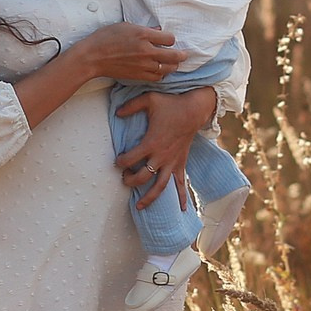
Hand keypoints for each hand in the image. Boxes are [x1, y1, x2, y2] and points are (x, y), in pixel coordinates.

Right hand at [75, 23, 181, 84]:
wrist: (93, 57)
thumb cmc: (106, 38)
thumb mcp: (125, 26)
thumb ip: (145, 29)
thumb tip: (158, 31)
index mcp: (143, 35)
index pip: (170, 39)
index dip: (170, 39)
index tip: (168, 40)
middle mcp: (146, 51)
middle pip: (174, 56)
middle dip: (181, 55)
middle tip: (183, 54)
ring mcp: (143, 65)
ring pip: (168, 69)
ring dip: (172, 66)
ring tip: (172, 63)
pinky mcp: (139, 76)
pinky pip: (157, 77)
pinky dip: (161, 74)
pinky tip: (159, 70)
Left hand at [115, 86, 216, 208]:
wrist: (194, 109)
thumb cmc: (171, 104)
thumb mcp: (149, 100)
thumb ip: (131, 106)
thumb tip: (116, 112)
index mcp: (151, 143)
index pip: (130, 159)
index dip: (120, 162)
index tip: (117, 161)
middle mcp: (161, 156)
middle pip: (142, 177)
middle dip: (130, 180)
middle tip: (124, 179)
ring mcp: (172, 162)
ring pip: (160, 186)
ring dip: (149, 198)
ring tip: (140, 206)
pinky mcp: (181, 163)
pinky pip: (181, 183)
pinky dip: (182, 197)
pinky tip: (182, 210)